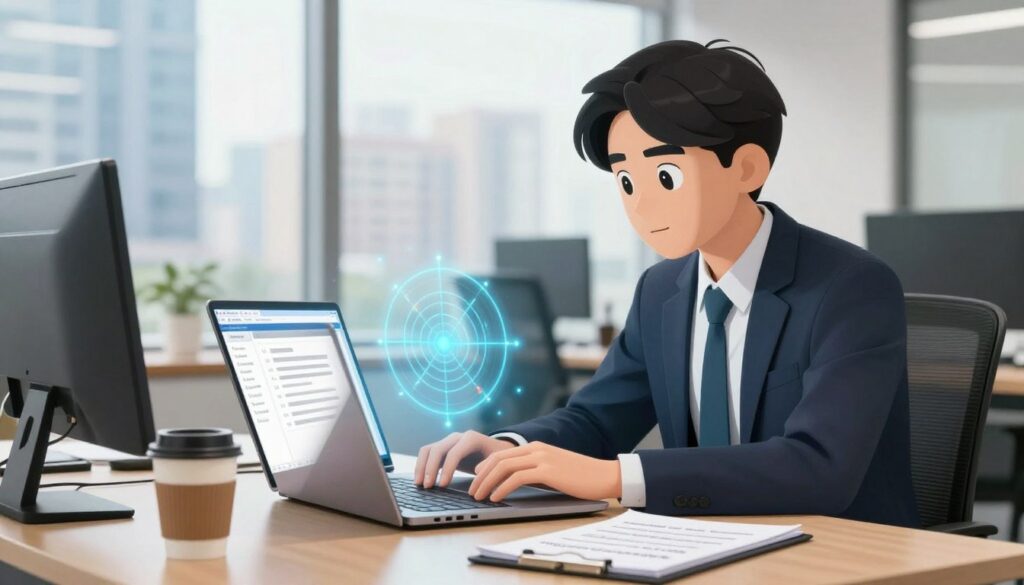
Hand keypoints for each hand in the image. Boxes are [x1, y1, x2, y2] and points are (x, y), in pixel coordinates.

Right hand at [414, 430, 514, 487]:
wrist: (496, 449)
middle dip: (430, 468)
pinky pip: (427, 454)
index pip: (454, 453)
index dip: (447, 469)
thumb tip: (479, 475)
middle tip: (428, 486)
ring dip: (421, 466)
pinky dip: (421, 465)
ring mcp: (448, 442)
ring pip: (428, 450)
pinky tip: (420, 479)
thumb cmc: (498, 457)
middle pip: (437, 449)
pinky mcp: (443, 449)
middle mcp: (457, 437)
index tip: (442, 485)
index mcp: (471, 438)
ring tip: (419, 484)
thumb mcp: (499, 461)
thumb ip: (490, 467)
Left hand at [468, 442, 621, 501]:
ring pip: (503, 467)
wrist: (604, 475)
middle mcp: (536, 449)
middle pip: (498, 459)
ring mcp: (542, 458)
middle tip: (471, 490)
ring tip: (478, 496)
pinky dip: (502, 487)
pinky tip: (495, 498)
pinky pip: (517, 478)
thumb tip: (514, 482)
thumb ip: (535, 470)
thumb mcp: (553, 468)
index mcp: (536, 447)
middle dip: (480, 475)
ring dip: (486, 482)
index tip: (475, 479)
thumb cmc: (580, 476)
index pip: (501, 453)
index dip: (485, 466)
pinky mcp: (548, 471)